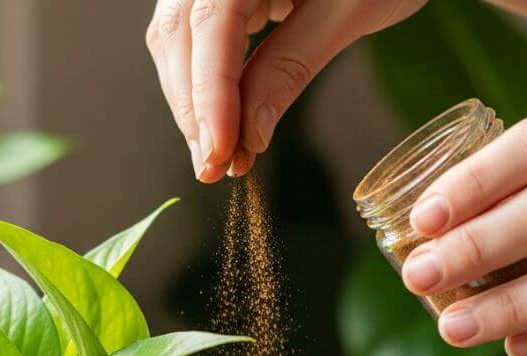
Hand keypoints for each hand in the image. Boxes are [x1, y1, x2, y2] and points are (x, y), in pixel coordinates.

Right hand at [145, 0, 424, 181]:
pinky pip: (196, 38)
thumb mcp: (347, 13)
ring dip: (195, 102)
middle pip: (179, 36)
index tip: (220, 151)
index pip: (209, 26)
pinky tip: (224, 121)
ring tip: (221, 156)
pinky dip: (207, 84)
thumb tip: (250, 135)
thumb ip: (291, 67)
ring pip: (178, 40)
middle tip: (215, 169)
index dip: (210, 95)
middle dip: (195, 108)